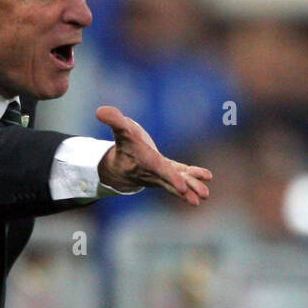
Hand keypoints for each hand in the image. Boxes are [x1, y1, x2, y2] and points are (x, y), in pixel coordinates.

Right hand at [95, 105, 211, 206]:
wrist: (121, 165)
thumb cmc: (123, 145)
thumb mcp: (120, 129)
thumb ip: (113, 120)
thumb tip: (100, 111)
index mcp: (144, 161)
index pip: (159, 170)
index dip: (171, 178)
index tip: (182, 187)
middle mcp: (153, 171)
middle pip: (169, 181)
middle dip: (183, 188)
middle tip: (197, 197)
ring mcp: (162, 174)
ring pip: (177, 183)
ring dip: (192, 188)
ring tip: (205, 195)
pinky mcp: (168, 171)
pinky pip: (182, 175)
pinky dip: (194, 176)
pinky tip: (208, 177)